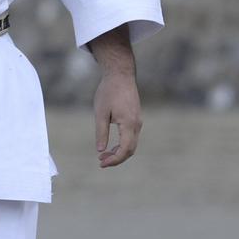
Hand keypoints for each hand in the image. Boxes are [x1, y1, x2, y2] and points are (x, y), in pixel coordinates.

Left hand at [87, 24, 141, 167]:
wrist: (120, 74)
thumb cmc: (109, 91)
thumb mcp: (100, 113)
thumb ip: (101, 132)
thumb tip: (100, 150)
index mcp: (128, 124)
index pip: (124, 150)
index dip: (114, 160)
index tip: (101, 163)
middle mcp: (137, 124)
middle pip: (130, 150)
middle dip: (116, 158)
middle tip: (101, 161)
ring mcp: (138, 121)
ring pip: (132, 144)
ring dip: (119, 152)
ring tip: (103, 155)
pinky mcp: (136, 118)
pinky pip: (132, 137)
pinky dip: (122, 144)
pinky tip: (111, 146)